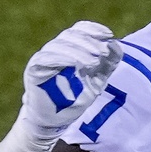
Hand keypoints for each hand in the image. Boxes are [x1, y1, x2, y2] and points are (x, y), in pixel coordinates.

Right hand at [0, 21, 122, 151]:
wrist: (53, 122)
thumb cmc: (74, 100)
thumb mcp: (97, 81)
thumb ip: (108, 64)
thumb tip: (116, 44)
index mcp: (69, 49)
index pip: (79, 30)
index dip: (93, 29)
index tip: (108, 35)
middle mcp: (54, 49)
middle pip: (70, 35)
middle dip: (89, 41)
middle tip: (102, 52)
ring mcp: (43, 58)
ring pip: (60, 45)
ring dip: (79, 51)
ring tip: (94, 62)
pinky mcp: (35, 69)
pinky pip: (48, 58)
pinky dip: (63, 58)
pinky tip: (77, 66)